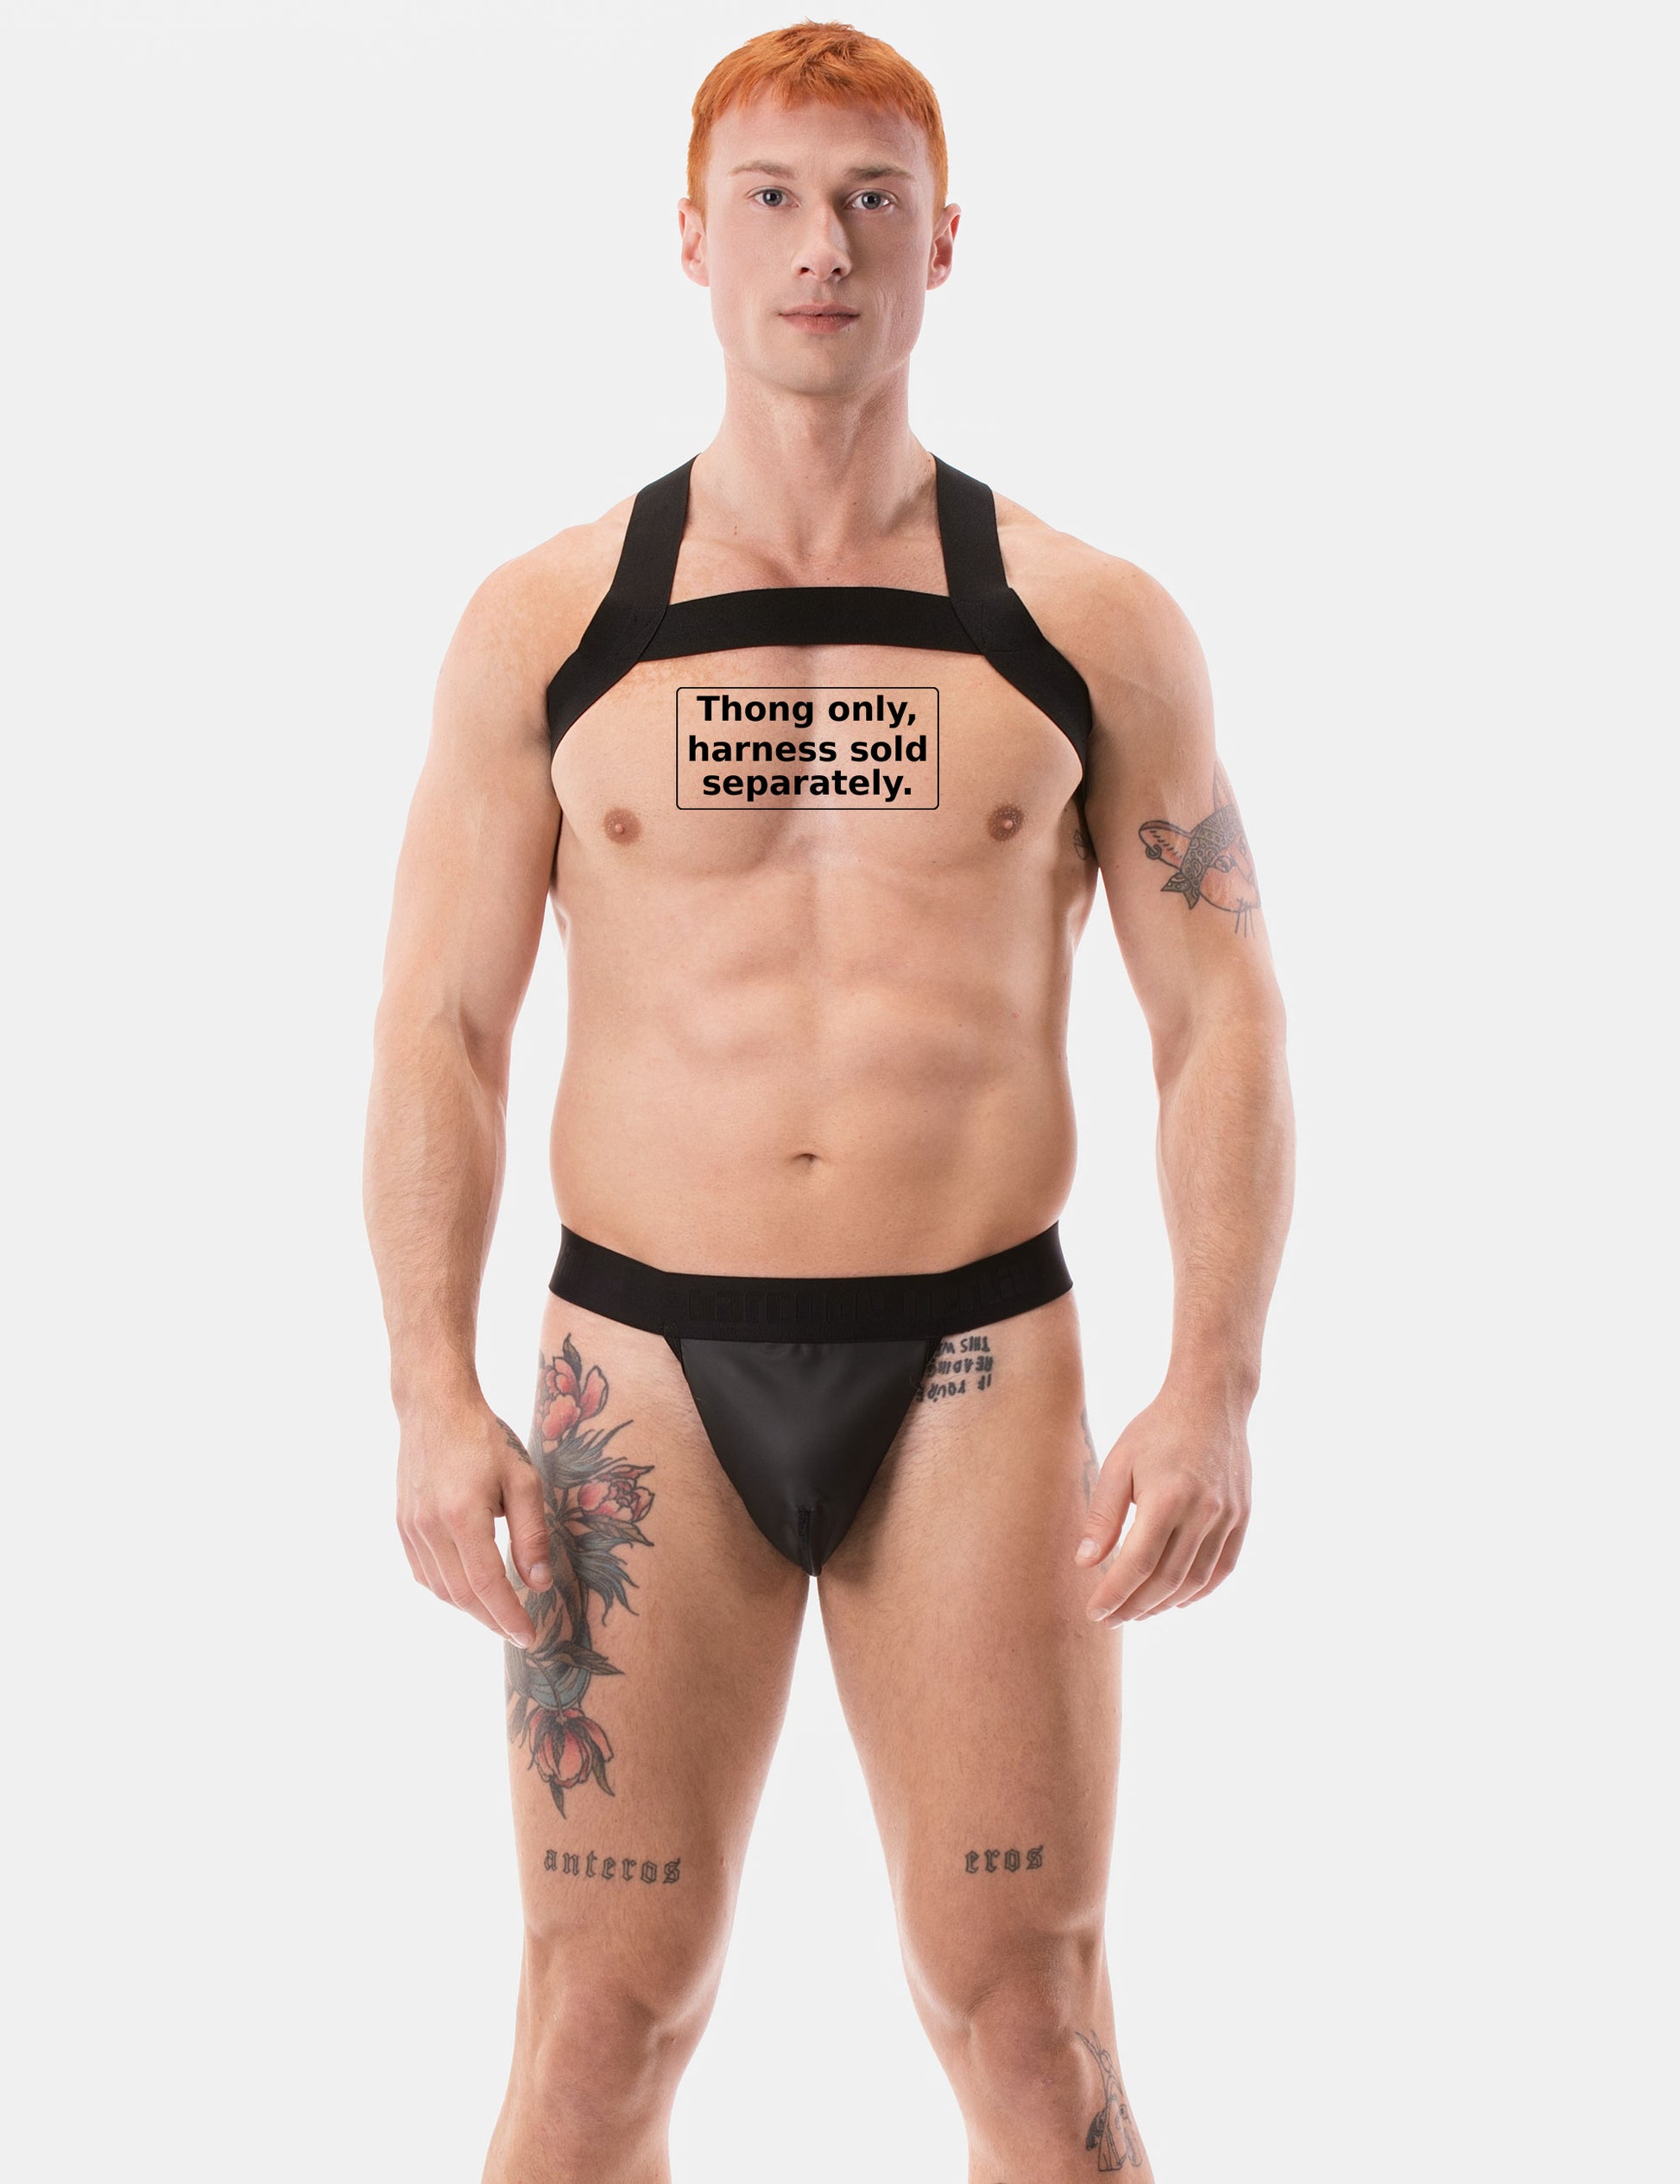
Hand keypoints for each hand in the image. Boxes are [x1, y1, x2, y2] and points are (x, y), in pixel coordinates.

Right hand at [395, 1394, 554, 1645]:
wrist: (435, 1407)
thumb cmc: (485, 1438)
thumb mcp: (523, 1479)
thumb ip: (531, 1534)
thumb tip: (540, 1583)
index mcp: (464, 1515)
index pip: (488, 1585)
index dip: (509, 1617)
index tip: (530, 1637)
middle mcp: (430, 1527)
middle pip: (462, 1594)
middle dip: (492, 1620)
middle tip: (519, 1633)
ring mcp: (411, 1528)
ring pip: (440, 1588)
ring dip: (470, 1608)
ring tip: (499, 1613)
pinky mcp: (402, 1525)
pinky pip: (424, 1573)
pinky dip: (448, 1589)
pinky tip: (469, 1588)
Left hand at [1074, 1386, 1251, 1621]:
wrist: (1212, 1400)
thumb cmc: (1156, 1429)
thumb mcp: (1118, 1463)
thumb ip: (1103, 1516)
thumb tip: (1086, 1563)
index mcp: (1166, 1497)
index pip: (1138, 1563)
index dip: (1115, 1594)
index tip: (1095, 1612)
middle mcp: (1202, 1511)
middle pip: (1167, 1580)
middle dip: (1135, 1607)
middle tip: (1111, 1619)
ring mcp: (1228, 1516)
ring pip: (1196, 1580)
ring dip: (1165, 1604)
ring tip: (1138, 1612)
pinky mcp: (1243, 1516)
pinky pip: (1223, 1568)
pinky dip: (1200, 1591)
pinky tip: (1177, 1600)